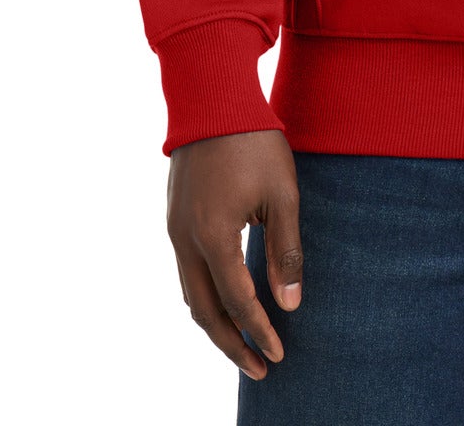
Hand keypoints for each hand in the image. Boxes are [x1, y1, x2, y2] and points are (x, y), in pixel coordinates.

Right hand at [166, 127, 302, 380]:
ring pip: (190, 293)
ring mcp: (174, 229)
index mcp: (213, 236)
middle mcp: (185, 239)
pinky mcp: (174, 217)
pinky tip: (224, 300)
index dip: (258, 332)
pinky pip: (185, 271)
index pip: (237, 301)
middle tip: (259, 367)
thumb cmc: (254, 142)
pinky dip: (203, 296)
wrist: (212, 97)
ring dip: (214, 323)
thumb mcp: (282, 195)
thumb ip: (285, 252)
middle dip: (231, 344)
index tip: (278, 354)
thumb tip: (290, 305)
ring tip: (241, 344)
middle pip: (204, 311)